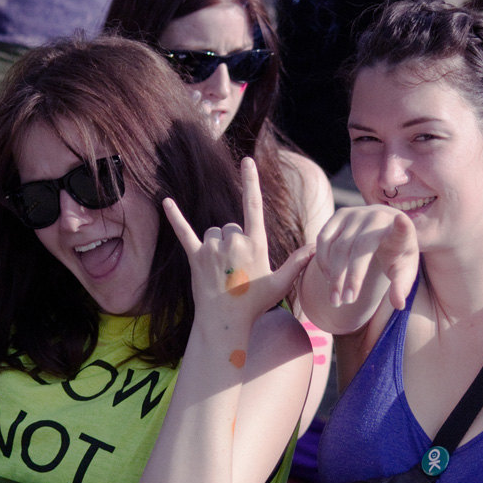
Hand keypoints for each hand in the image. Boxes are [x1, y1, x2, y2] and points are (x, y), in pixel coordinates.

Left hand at [163, 157, 313, 319]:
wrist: (225, 321)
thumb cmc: (255, 304)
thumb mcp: (280, 283)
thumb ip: (298, 263)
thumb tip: (316, 247)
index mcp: (255, 243)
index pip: (254, 205)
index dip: (251, 182)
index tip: (247, 161)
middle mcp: (233, 241)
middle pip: (231, 226)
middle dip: (234, 242)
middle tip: (236, 269)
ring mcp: (213, 248)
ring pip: (214, 232)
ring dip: (216, 245)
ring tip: (221, 269)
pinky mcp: (195, 256)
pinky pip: (184, 231)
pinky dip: (175, 216)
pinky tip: (165, 201)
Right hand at [314, 205, 418, 308]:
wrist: (383, 227)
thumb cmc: (395, 253)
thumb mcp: (403, 271)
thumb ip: (401, 287)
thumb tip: (398, 305)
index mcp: (400, 231)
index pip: (402, 228)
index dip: (401, 226)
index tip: (401, 221)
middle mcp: (377, 217)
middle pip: (358, 248)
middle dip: (350, 277)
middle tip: (346, 302)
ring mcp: (356, 214)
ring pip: (337, 247)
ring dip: (334, 274)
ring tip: (335, 298)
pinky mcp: (339, 215)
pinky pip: (324, 239)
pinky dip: (323, 261)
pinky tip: (329, 278)